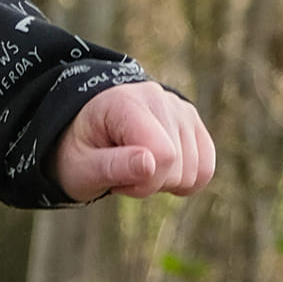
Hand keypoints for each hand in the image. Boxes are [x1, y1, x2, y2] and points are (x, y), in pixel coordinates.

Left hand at [52, 82, 215, 202]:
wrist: (84, 133)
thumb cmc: (78, 151)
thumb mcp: (80, 166)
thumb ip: (111, 166)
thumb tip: (150, 164)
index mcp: (124, 102)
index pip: (162, 153)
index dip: (142, 182)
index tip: (113, 179)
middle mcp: (158, 97)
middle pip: (179, 165)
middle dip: (149, 184)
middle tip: (119, 171)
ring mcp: (180, 109)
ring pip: (195, 171)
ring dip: (163, 182)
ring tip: (133, 166)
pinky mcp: (193, 124)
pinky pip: (205, 169)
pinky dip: (182, 181)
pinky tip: (155, 170)